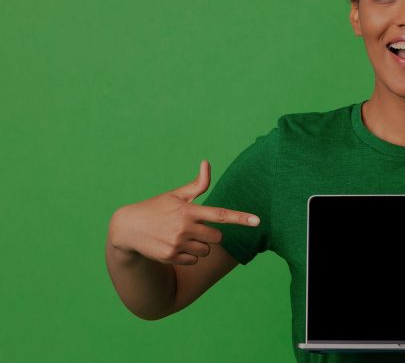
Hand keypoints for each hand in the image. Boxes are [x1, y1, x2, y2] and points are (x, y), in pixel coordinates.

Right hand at [108, 160, 260, 264]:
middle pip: (217, 237)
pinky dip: (189, 256)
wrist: (127, 228)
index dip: (241, 218)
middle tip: (195, 228)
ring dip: (200, 246)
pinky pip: (194, 260)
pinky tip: (175, 246)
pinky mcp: (171, 257)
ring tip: (182, 237)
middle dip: (211, 234)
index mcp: (189, 210)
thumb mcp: (175, 195)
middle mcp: (184, 227)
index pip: (221, 214)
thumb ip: (197, 184)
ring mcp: (177, 243)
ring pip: (206, 250)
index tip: (258, 221)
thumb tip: (207, 163)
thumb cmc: (156, 208)